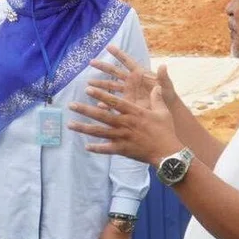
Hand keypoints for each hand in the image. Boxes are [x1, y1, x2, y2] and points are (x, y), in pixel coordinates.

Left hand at [68, 82, 182, 165]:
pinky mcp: (123, 149)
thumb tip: (157, 85)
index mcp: (134, 113)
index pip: (114, 101)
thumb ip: (156, 98)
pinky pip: (107, 149)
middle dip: (85, 110)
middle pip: (102, 115)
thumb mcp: (163, 111)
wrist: (168, 153)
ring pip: (100, 132)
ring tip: (70, 125)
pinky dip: (96, 148)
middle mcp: (125, 123)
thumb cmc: (166, 131)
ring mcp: (123, 137)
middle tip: (71, 105)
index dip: (100, 95)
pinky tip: (86, 147)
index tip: (88, 89)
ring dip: (84, 128)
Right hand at [89, 45, 178, 110]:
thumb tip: (163, 65)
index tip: (108, 46)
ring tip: (88, 84)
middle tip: (91, 62)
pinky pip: (113, 102)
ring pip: (111, 86)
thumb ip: (164, 78)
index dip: (118, 54)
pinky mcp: (126, 102)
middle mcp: (131, 81)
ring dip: (100, 85)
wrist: (166, 111)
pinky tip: (98, 104)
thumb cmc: (168, 97)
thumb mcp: (167, 87)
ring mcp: (127, 92)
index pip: (128, 61)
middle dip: (103, 66)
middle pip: (115, 71)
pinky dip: (106, 103)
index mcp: (140, 74)